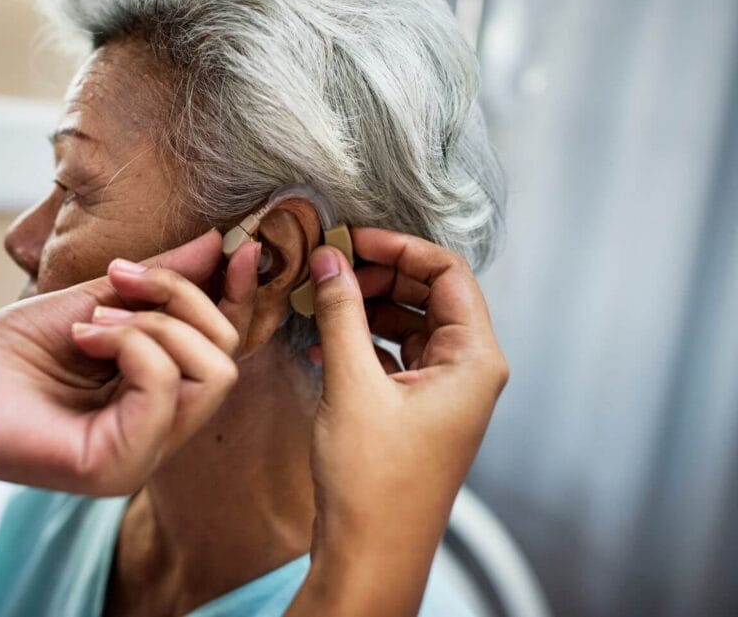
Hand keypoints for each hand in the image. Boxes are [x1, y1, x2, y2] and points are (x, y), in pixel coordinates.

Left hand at [0, 229, 260, 495]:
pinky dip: (131, 345)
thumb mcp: (94, 301)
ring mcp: (143, 453)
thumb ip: (156, 282)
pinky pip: (163, 388)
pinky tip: (84, 340)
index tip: (243, 246)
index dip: (241, 296)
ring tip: (91, 324)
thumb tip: (215, 244)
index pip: (227, 348)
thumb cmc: (11, 354)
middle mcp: (161, 431)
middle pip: (227, 356)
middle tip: (117, 285)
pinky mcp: (116, 465)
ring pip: (209, 372)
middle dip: (181, 300)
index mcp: (159, 395)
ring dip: (151, 324)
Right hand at [290, 228, 508, 615]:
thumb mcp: (352, 385)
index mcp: (474, 360)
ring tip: (321, 300)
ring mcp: (444, 390)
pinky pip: (395, 353)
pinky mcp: (418, 407)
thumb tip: (329, 261)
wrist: (371, 555)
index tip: (352, 240)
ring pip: (409, 323)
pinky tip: (324, 339)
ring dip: (366, 307)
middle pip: (429, 294)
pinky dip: (362, 339)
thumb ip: (341, 314)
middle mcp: (468, 370)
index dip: (399, 249)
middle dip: (379, 276)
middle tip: (329, 267)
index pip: (447, 273)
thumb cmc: (374, 484)